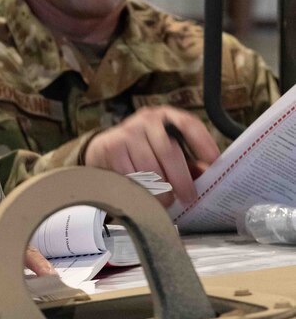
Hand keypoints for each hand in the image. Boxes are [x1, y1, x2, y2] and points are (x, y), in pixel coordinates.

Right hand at [84, 107, 219, 205]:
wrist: (105, 147)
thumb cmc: (144, 150)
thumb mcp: (166, 148)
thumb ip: (188, 162)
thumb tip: (209, 177)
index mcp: (167, 116)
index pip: (188, 124)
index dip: (203, 143)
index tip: (214, 162)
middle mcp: (147, 120)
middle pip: (169, 151)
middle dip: (181, 179)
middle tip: (189, 198)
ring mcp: (127, 132)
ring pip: (149, 167)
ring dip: (160, 189)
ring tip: (167, 201)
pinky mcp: (112, 147)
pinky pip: (130, 174)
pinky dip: (140, 189)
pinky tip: (146, 195)